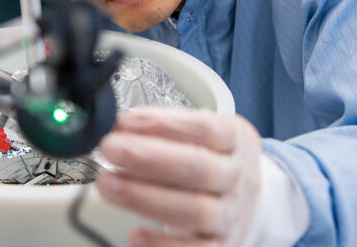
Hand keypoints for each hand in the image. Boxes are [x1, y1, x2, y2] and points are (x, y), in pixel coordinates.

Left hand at [95, 108, 260, 246]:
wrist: (248, 201)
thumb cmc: (215, 160)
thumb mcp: (203, 133)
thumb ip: (166, 128)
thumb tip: (123, 128)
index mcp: (236, 139)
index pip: (204, 128)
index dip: (163, 124)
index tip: (125, 122)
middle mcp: (237, 177)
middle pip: (197, 168)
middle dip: (149, 159)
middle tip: (110, 149)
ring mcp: (231, 215)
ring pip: (193, 211)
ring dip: (144, 198)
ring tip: (108, 184)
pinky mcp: (222, 246)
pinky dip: (162, 244)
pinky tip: (134, 234)